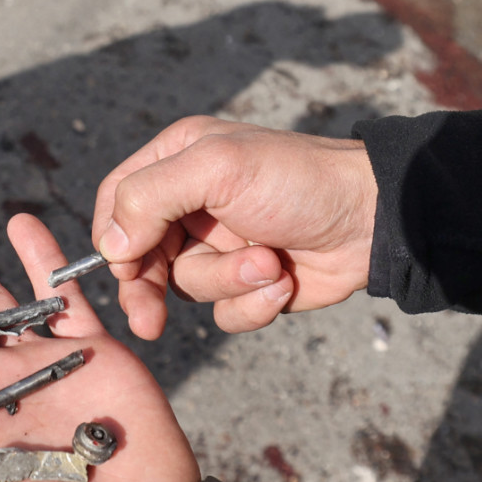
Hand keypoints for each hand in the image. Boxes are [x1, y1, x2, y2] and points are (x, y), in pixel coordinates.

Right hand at [92, 117, 378, 338]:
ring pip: (187, 287)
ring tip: (268, 263)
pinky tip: (283, 281)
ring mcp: (220, 244)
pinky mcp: (248, 282)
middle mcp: (194, 202)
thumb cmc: (296, 180)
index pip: (119, 198)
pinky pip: (225, 312)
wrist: (370, 219)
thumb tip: (112, 247)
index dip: (114, 236)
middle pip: (141, 256)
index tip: (123, 267)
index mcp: (179, 159)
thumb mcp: (217, 169)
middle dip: (151, 288)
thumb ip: (151, 197)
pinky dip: (253, 304)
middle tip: (150, 321)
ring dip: (228, 282)